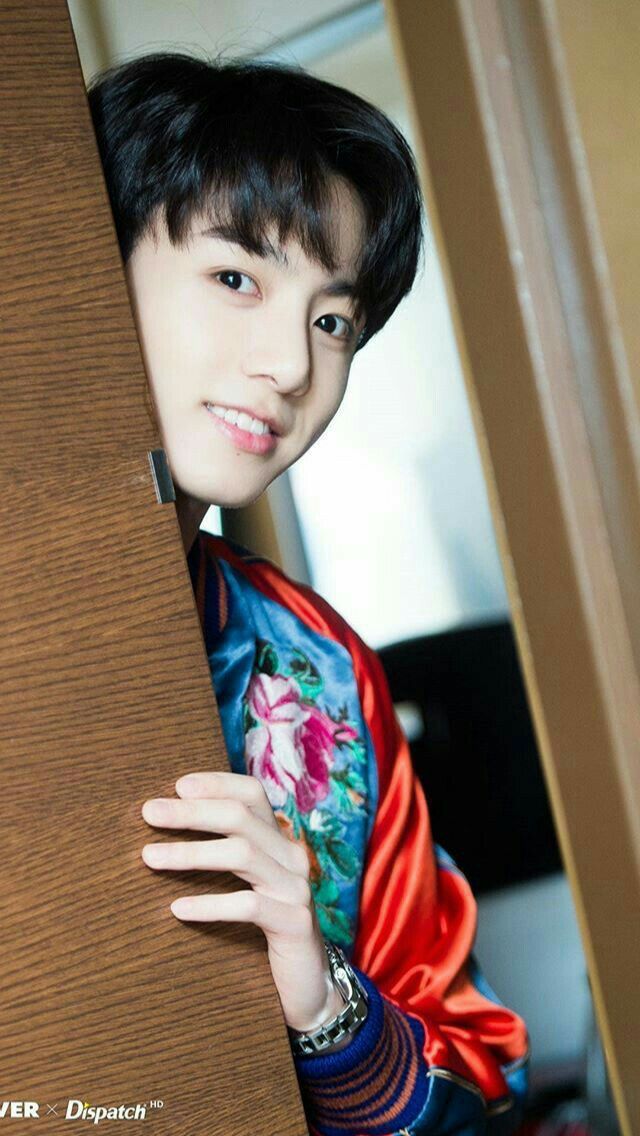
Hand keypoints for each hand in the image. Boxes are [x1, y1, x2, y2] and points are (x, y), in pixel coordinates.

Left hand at [140, 770, 345, 1034]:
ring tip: (150, 857)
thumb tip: (164, 824)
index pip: (252, 794)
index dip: (217, 783)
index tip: (177, 785)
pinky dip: (210, 904)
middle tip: (149, 812)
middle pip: (241, 817)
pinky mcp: (296, 924)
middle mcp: (292, 856)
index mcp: (278, 840)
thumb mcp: (245, 884)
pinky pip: (249, 906)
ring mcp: (296, 889)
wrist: (307, 985)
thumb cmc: (262, 930)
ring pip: (243, 853)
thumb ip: (221, 853)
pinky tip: (177, 909)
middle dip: (192, 812)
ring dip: (192, 852)